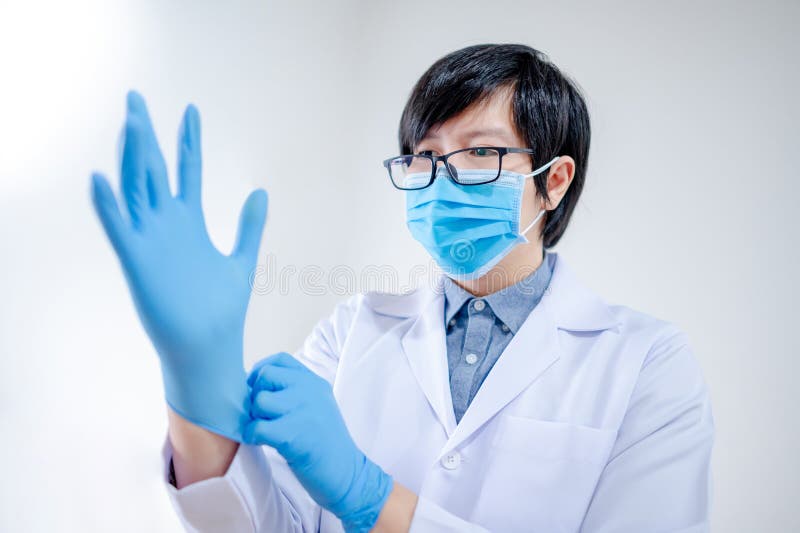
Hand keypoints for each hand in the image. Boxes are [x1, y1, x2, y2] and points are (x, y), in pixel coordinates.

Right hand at [90, 91, 267, 440]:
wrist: (210, 347)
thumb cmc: (221, 309)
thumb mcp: (241, 259)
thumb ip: (249, 226)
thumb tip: (260, 191)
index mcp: (189, 223)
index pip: (186, 171)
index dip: (188, 141)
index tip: (191, 110)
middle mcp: (166, 226)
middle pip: (153, 170)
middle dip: (146, 135)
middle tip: (136, 98)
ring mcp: (150, 242)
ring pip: (136, 190)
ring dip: (130, 157)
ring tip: (130, 123)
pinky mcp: (138, 263)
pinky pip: (120, 230)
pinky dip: (109, 206)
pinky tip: (101, 178)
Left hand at [244, 353, 392, 531]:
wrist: (347, 473)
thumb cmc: (325, 443)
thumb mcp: (317, 405)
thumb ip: (293, 391)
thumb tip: (252, 385)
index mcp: (315, 382)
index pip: (279, 360)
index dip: (260, 371)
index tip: (257, 390)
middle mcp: (310, 390)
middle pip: (265, 376)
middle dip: (255, 395)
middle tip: (261, 415)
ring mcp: (304, 410)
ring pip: (259, 401)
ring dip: (254, 417)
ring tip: (265, 430)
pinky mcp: (294, 434)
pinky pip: (257, 427)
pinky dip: (253, 436)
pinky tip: (263, 443)